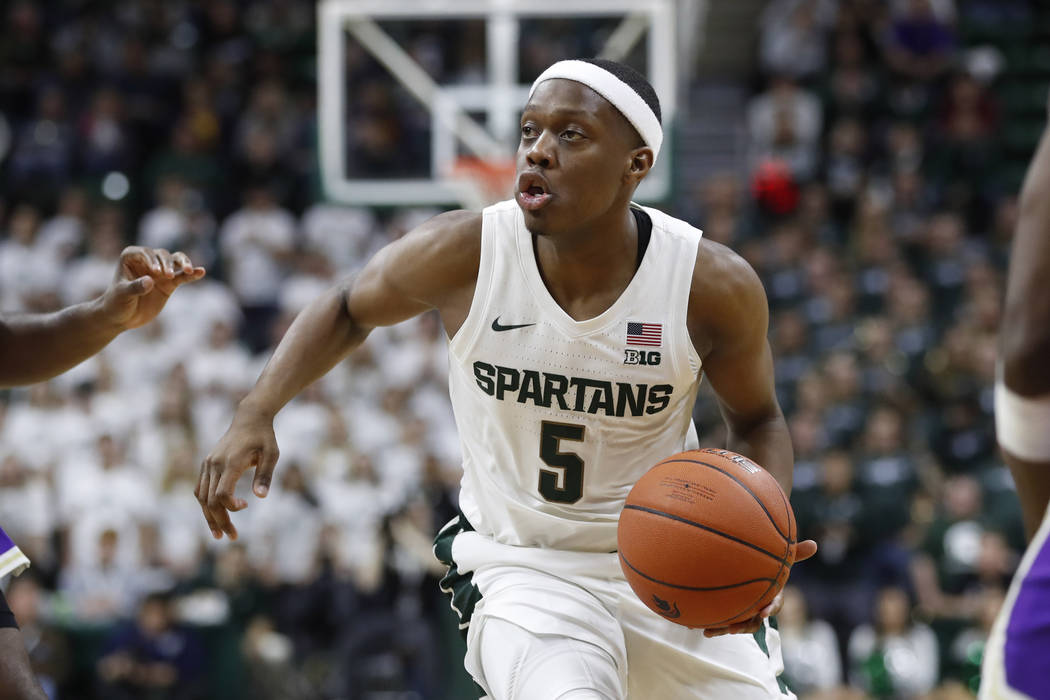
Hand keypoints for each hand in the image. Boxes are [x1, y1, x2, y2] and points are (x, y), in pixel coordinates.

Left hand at [98, 246, 205, 329]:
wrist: (122, 318)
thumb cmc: (117, 303)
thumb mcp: (123, 295)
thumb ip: (135, 287)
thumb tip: (150, 281)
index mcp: (132, 257)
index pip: (144, 252)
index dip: (151, 259)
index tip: (155, 272)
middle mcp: (147, 261)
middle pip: (162, 255)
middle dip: (167, 263)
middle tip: (168, 276)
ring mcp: (160, 271)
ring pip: (175, 260)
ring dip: (182, 263)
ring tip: (188, 270)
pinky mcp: (170, 283)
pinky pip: (183, 277)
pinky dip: (192, 274)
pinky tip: (201, 272)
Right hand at [196, 405, 279, 539]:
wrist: (249, 418)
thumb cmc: (264, 437)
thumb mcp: (272, 454)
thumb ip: (265, 475)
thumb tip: (261, 497)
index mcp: (230, 462)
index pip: (222, 494)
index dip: (230, 507)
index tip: (245, 507)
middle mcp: (214, 464)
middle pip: (210, 500)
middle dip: (220, 521)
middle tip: (232, 537)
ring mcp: (208, 464)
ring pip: (201, 497)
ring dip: (209, 517)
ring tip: (219, 534)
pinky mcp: (206, 464)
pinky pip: (200, 488)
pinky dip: (205, 504)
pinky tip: (213, 515)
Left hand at [702, 538, 817, 637]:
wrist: (746, 572)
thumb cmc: (768, 565)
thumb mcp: (781, 559)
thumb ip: (795, 554)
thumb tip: (815, 544)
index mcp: (771, 595)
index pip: (774, 604)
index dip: (770, 609)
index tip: (764, 612)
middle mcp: (757, 607)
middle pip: (754, 622)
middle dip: (744, 626)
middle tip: (734, 629)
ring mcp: (742, 611)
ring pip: (736, 625)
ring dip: (725, 629)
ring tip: (712, 631)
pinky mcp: (728, 612)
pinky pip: (720, 621)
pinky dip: (711, 625)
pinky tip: (697, 628)